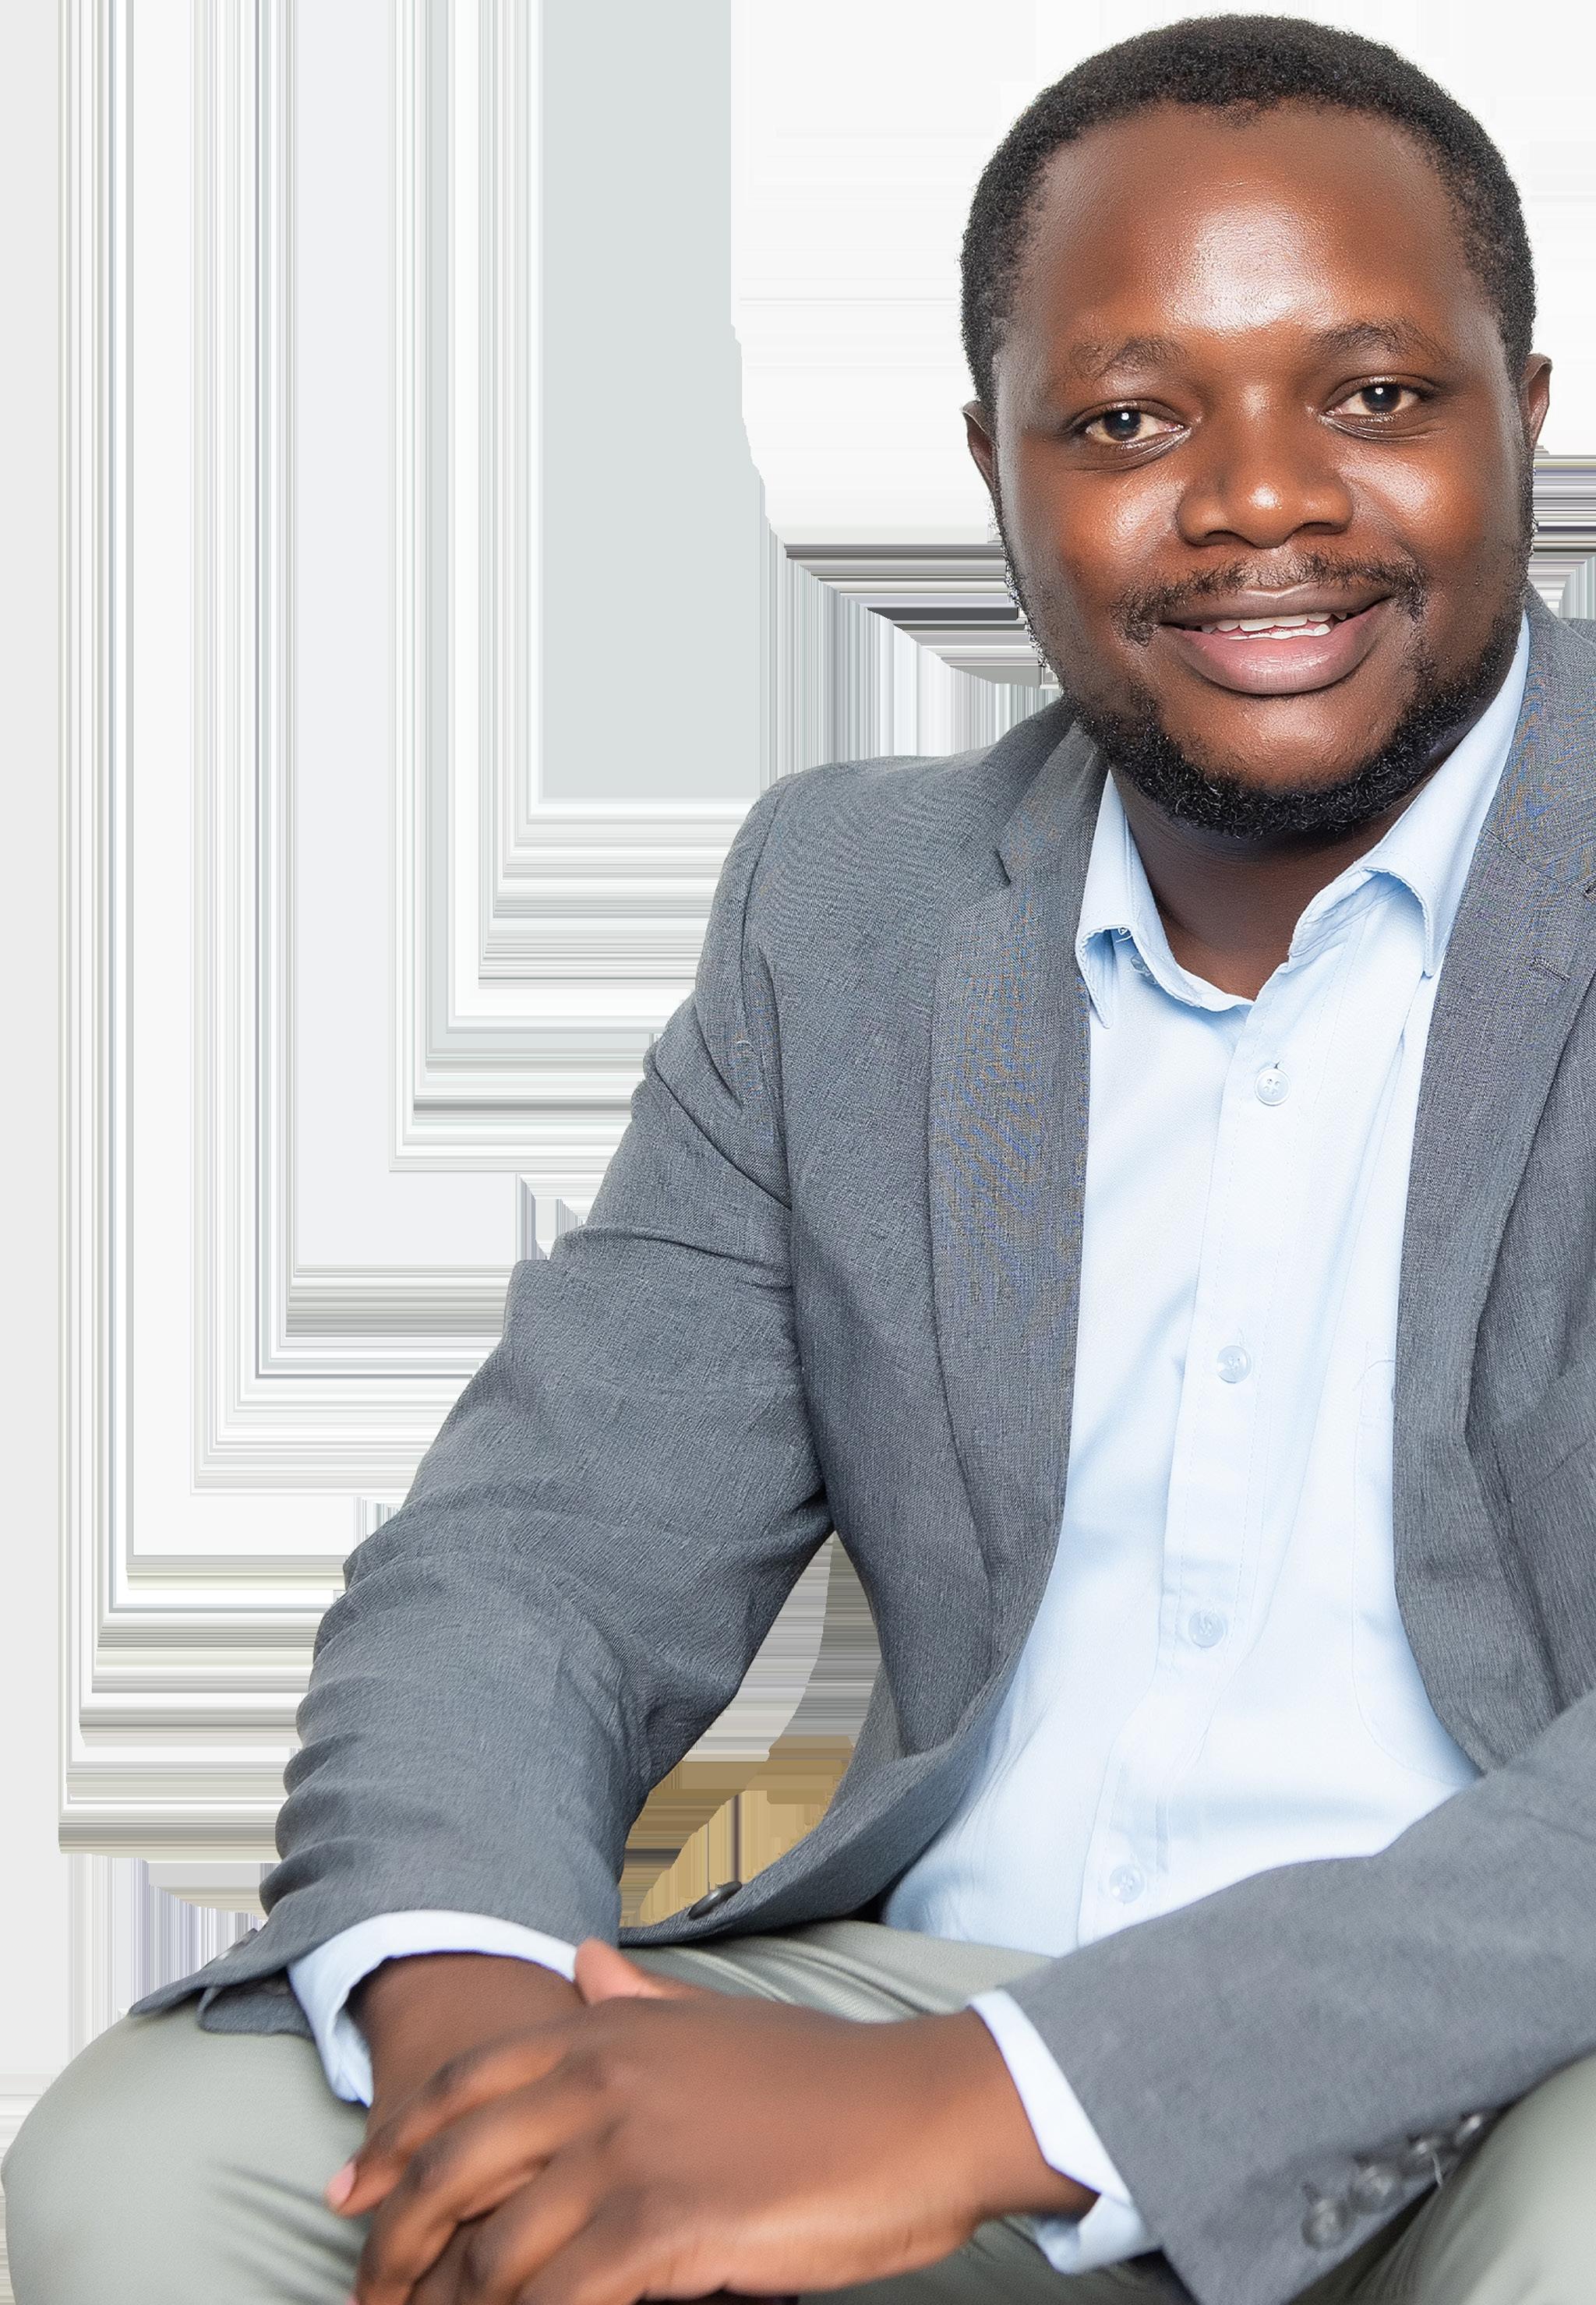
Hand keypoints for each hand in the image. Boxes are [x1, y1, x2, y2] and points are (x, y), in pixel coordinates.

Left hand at [329, 1938, 1095, 2304]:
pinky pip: (559, 2302)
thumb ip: (639, 2000)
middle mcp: (600, 2081)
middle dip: (391, 2245)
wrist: (920, 2112)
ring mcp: (628, 2156)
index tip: (349, 2194)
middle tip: (365, 2298)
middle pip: (453, 2172)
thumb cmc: (825, 2077)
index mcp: (606, 2030)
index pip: (462, 2088)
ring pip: (492, 2253)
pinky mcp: (666, 2230)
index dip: (394, 2146)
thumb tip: (580, 1963)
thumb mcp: (718, 2021)